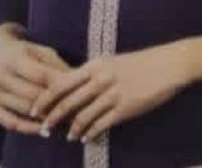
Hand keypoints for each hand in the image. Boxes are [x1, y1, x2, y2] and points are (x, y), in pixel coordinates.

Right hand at [0, 25, 69, 134]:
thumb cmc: (21, 50)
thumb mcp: (38, 50)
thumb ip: (56, 66)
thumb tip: (77, 82)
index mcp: (11, 56)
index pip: (40, 76)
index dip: (60, 87)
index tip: (77, 96)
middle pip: (33, 96)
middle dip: (55, 106)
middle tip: (74, 114)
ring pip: (24, 111)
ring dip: (45, 118)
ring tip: (63, 123)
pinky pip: (10, 123)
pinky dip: (28, 129)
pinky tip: (43, 130)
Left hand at [32, 43, 196, 141]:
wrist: (166, 65)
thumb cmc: (138, 63)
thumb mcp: (111, 62)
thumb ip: (92, 73)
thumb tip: (73, 86)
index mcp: (94, 64)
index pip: (61, 82)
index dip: (45, 97)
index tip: (34, 108)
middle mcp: (99, 78)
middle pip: (67, 100)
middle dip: (52, 116)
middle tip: (42, 128)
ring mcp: (112, 94)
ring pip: (83, 115)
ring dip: (72, 129)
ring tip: (65, 136)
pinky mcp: (125, 108)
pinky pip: (102, 124)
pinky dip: (90, 133)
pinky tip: (85, 139)